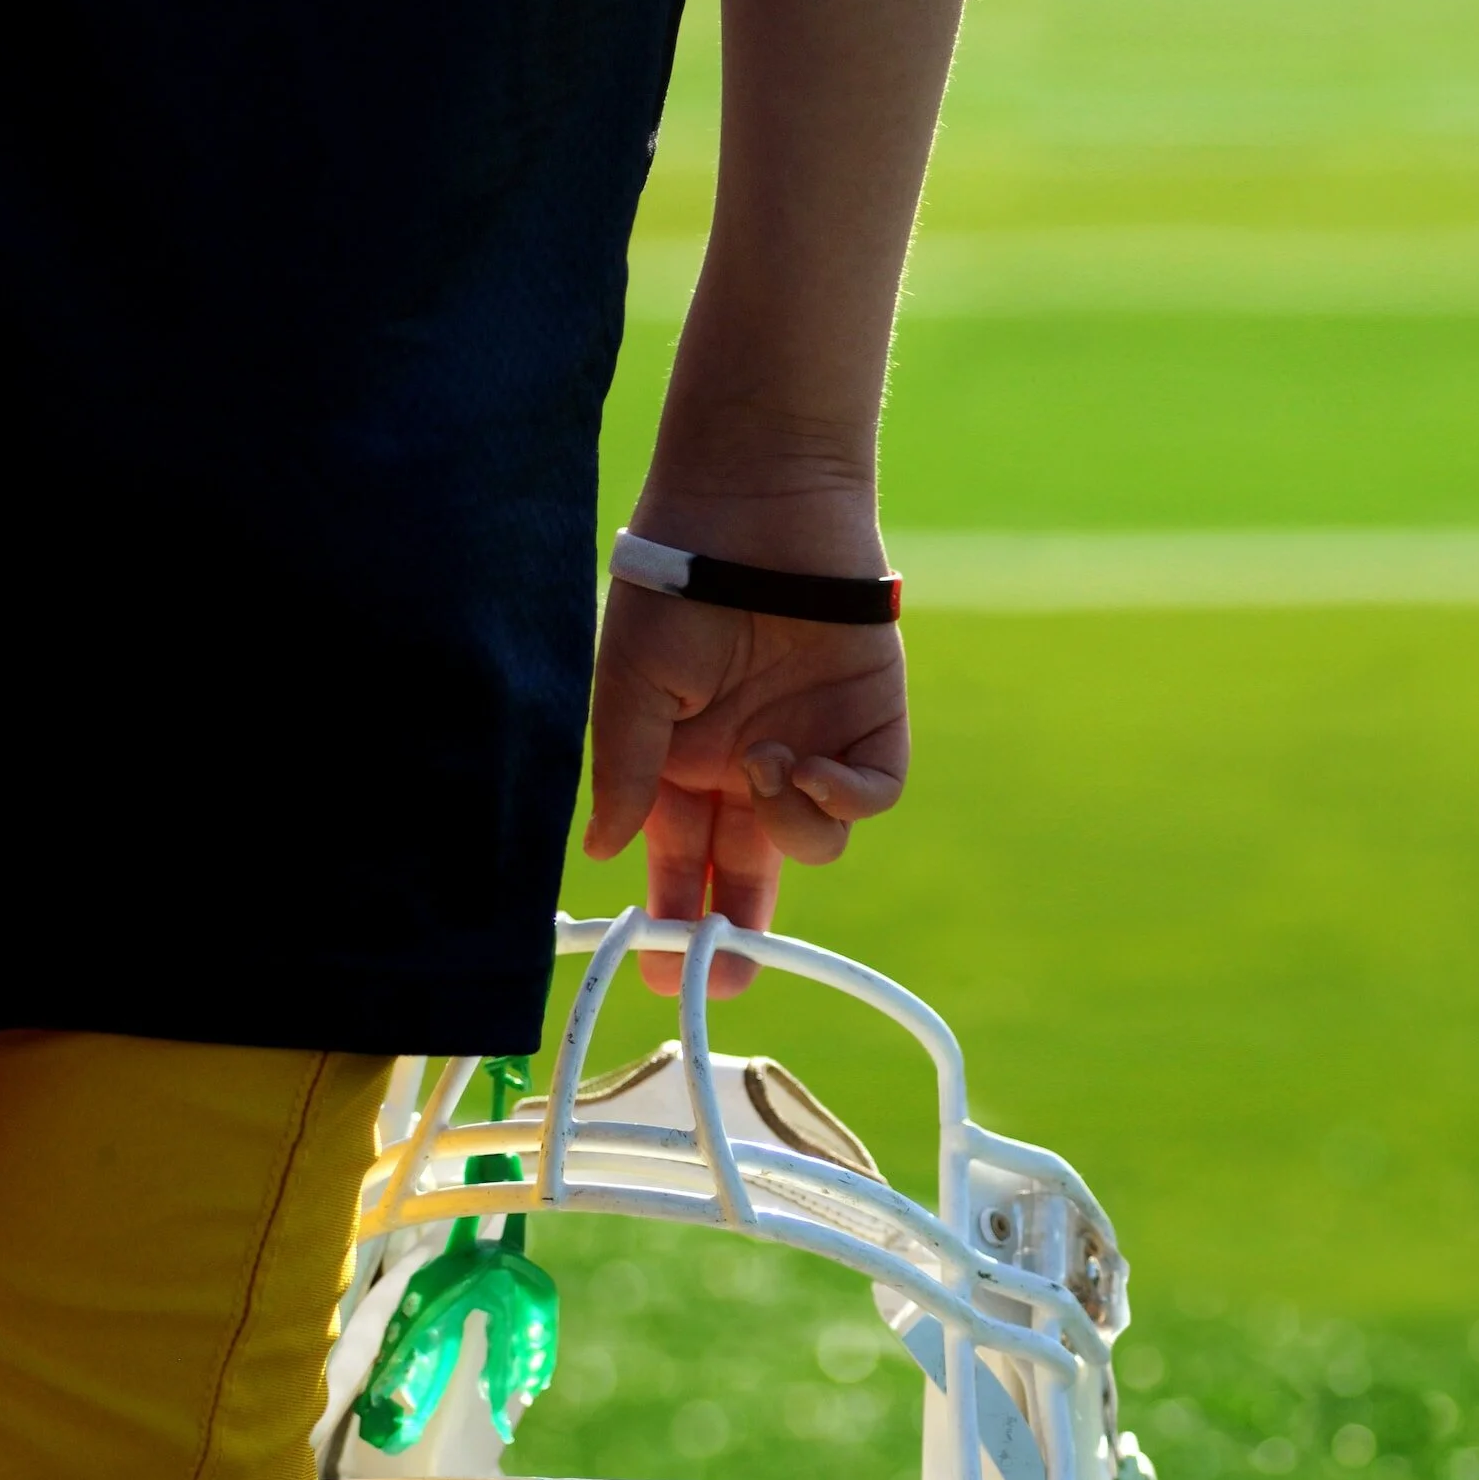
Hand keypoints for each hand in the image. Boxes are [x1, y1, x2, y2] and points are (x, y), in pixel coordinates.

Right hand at [585, 568, 908, 997]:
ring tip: (763, 768)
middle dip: (738, 933)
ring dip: (786, 828)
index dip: (674, 920)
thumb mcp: (632, 684)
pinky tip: (806, 767)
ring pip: (811, 844)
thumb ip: (625, 772)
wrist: (756, 503)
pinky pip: (866, 797)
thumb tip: (608, 853)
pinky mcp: (870, 727)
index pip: (681, 867)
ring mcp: (811, 750)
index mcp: (683, 769)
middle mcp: (746, 771)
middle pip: (748, 876)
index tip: (659, 967)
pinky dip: (840, 799)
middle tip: (726, 976)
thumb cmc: (680, 583)